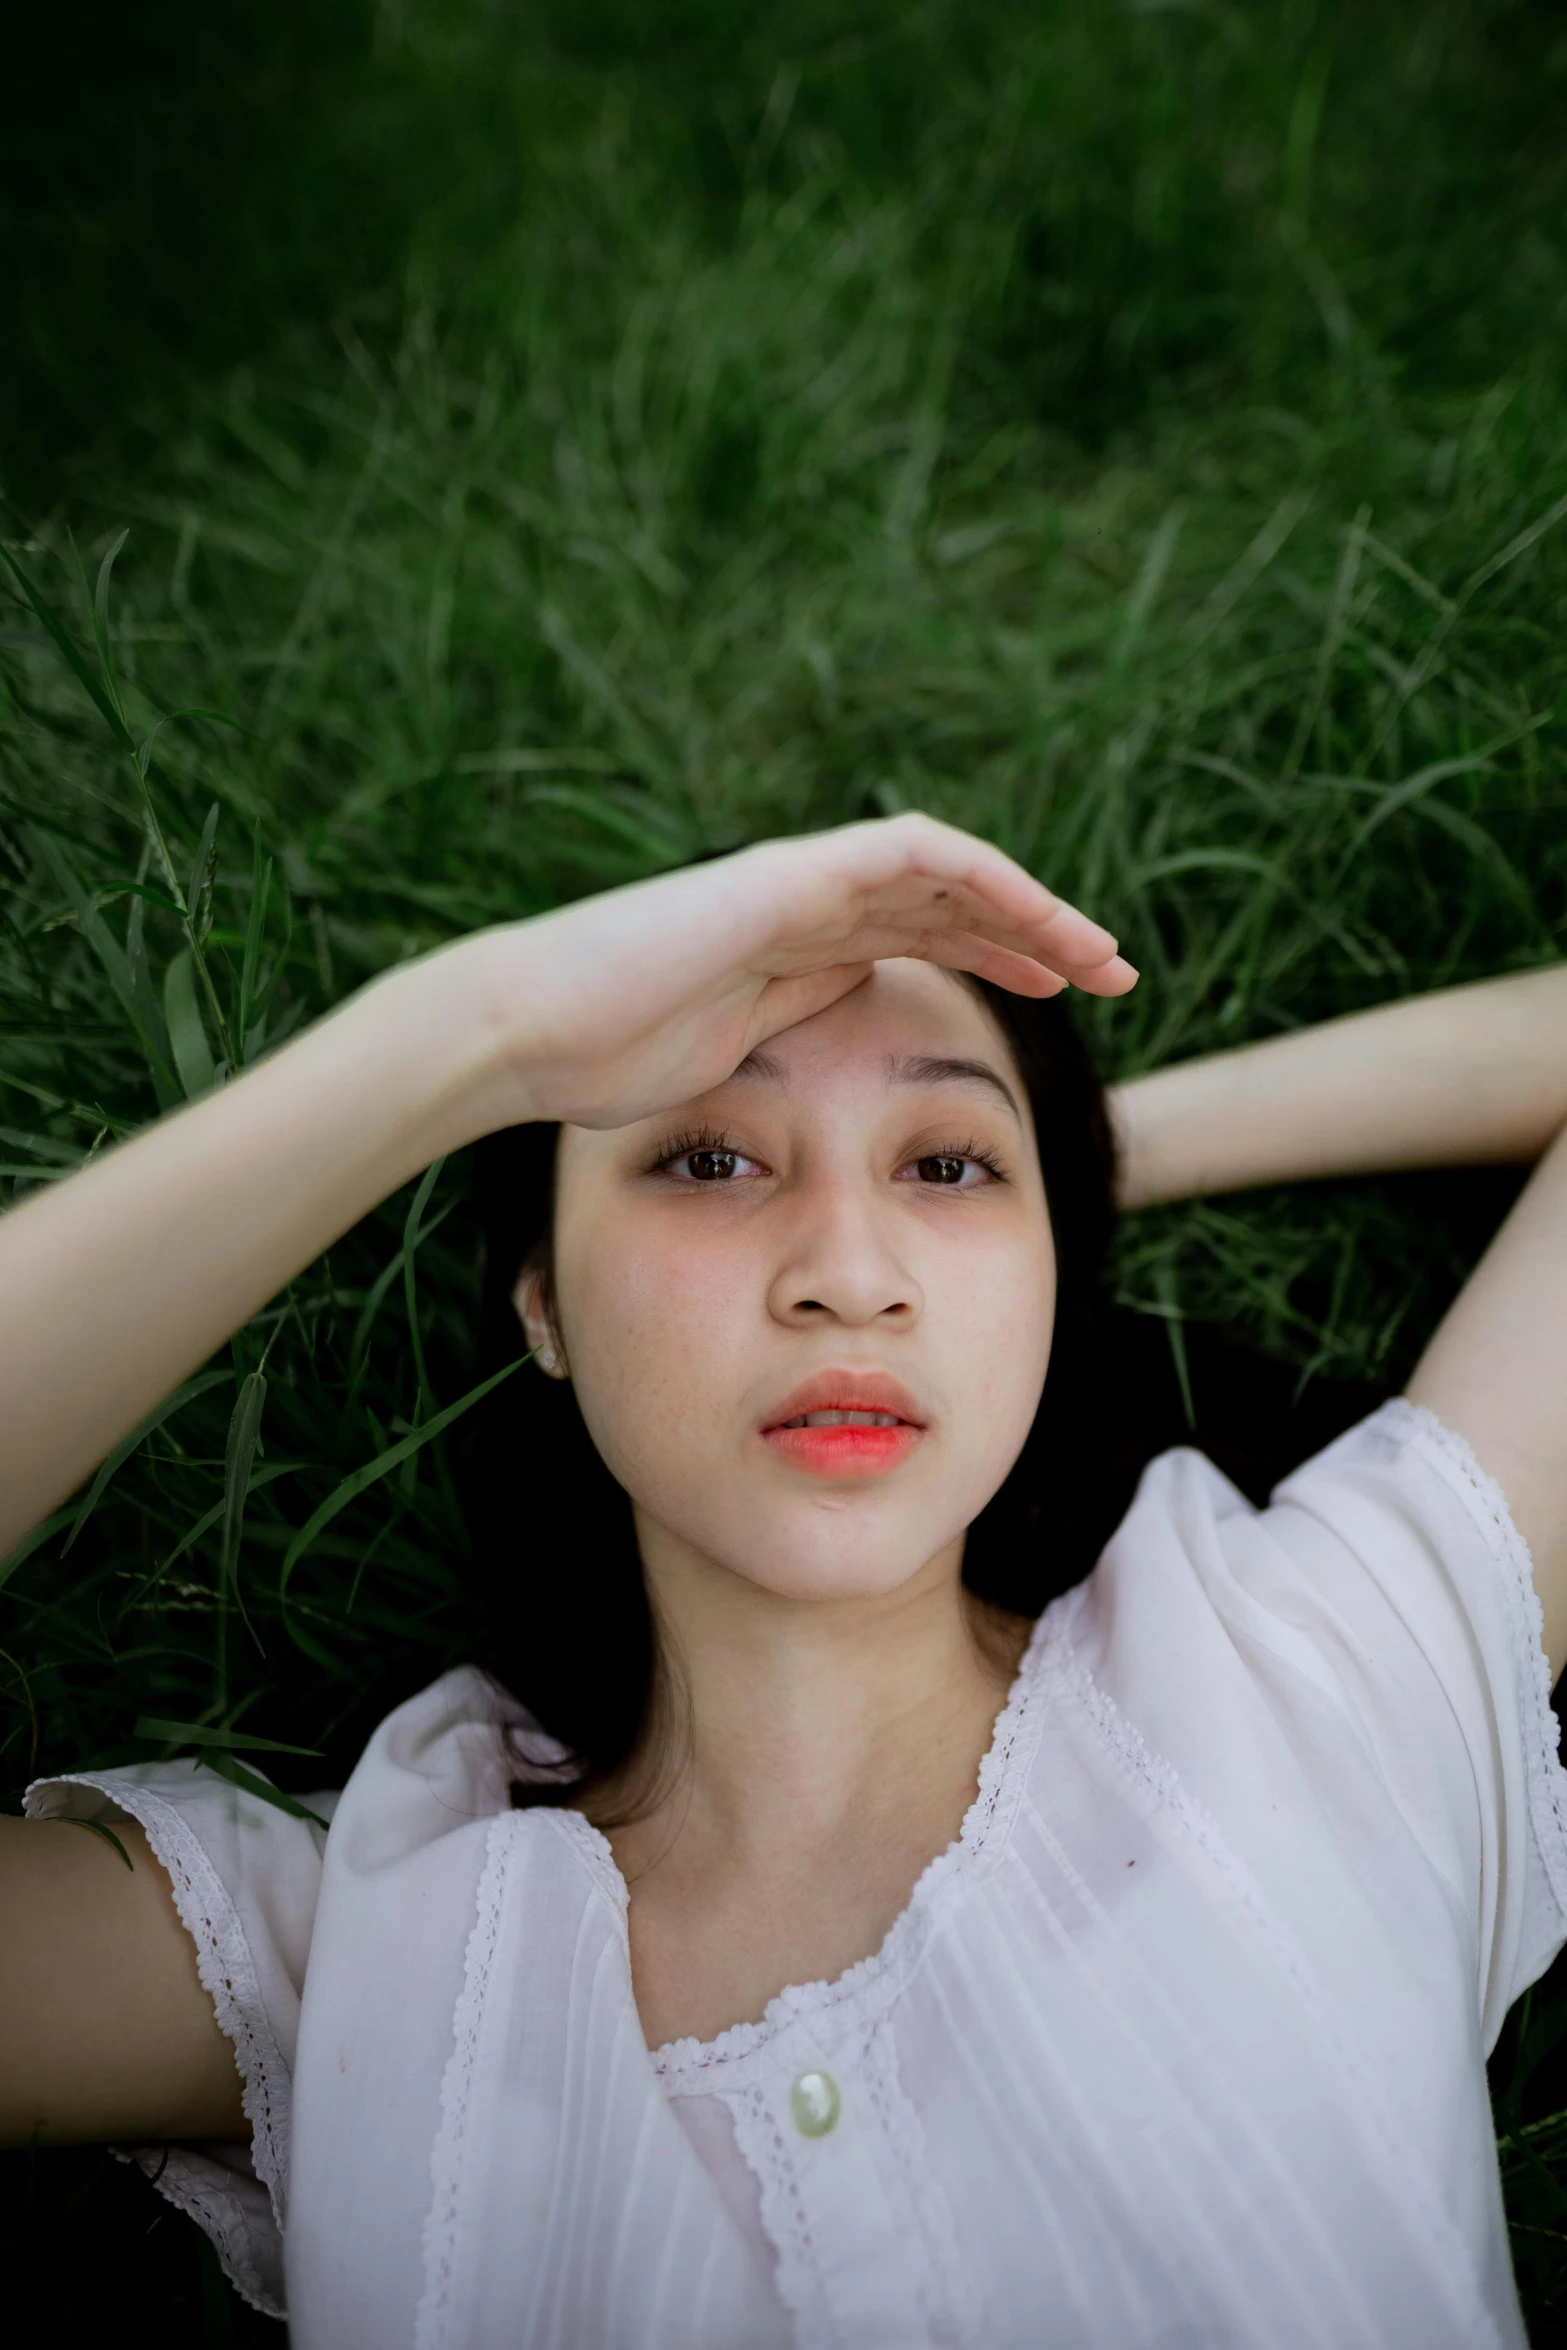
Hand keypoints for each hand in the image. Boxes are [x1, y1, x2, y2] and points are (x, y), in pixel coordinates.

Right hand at [441, 814, 1137, 1137]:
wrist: (531, 1031)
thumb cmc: (597, 1066)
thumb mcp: (716, 1069)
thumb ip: (776, 1056)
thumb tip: (826, 1091)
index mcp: (791, 952)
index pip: (920, 936)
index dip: (997, 955)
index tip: (1062, 994)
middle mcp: (805, 908)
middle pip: (949, 901)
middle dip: (1036, 932)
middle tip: (1113, 974)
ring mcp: (798, 884)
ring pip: (949, 874)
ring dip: (1034, 908)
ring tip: (1104, 955)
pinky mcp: (791, 876)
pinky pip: (914, 856)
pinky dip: (986, 878)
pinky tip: (1042, 919)